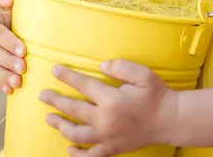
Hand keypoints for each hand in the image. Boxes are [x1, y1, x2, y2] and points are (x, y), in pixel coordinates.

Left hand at [39, 60, 177, 156]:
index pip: (83, 85)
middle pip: (73, 109)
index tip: (55, 69)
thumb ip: (121, 67)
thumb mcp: (143, 74)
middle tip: (43, 95)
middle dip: (56, 101)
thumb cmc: (157, 94)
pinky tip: (69, 148)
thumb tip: (101, 66)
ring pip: (76, 134)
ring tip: (49, 119)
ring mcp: (107, 137)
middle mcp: (105, 120)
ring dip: (60, 126)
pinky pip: (90, 155)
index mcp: (111, 99)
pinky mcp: (112, 149)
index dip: (67, 76)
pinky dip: (77, 153)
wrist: (169, 120)